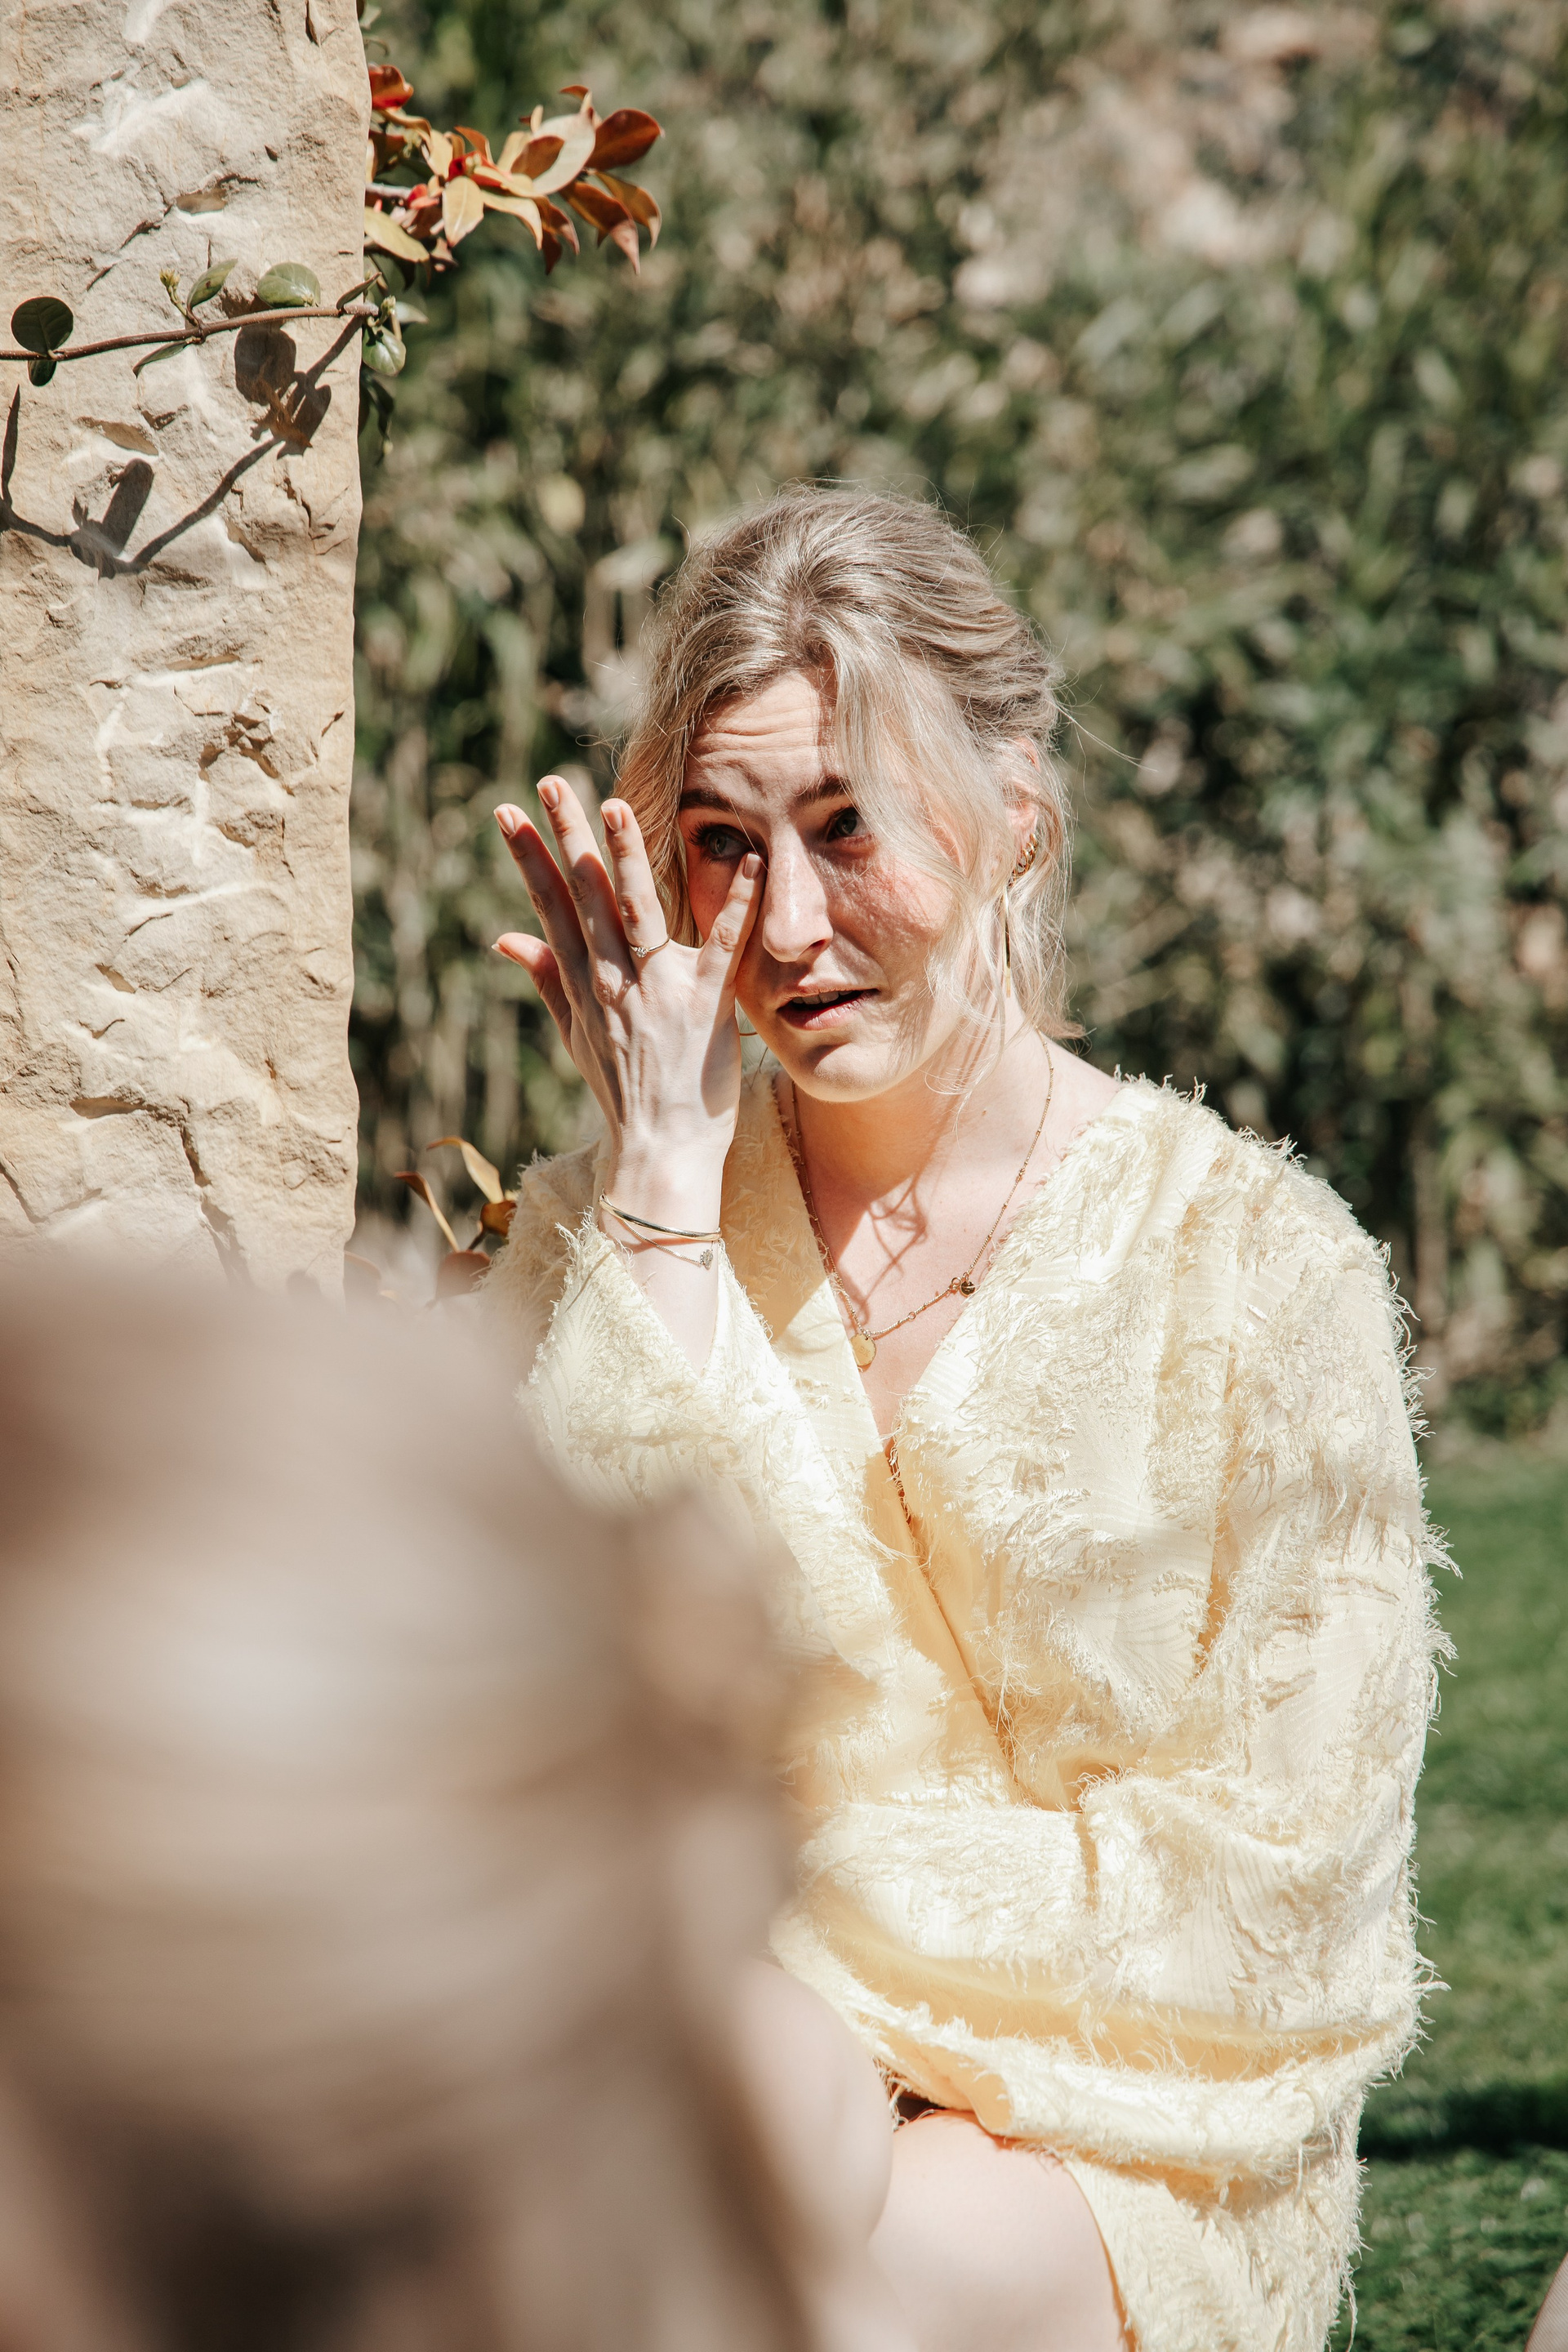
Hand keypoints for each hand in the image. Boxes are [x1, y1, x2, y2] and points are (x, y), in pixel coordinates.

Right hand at [494, 778, 762, 1222]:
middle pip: (585, 900)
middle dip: (567, 838)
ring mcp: (659, 995)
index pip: (549, 909)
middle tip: (550, 784)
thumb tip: (504, 937)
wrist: (659, 1153)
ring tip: (615, 808)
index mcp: (584, 985)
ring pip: (637, 916)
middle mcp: (613, 984)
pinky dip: (736, 905)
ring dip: (626, 861)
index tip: (508, 812)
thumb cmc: (623, 1093)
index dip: (529, 858)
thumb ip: (546, 979)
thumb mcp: (574, 1036)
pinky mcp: (706, 1009)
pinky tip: (749, 861)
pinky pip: (722, 949)